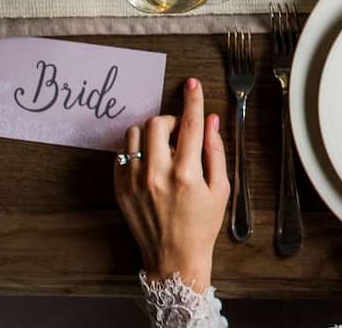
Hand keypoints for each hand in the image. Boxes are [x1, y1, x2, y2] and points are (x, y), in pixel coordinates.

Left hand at [115, 77, 228, 290]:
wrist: (173, 256)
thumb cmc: (202, 224)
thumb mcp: (221, 188)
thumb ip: (215, 151)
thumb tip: (210, 120)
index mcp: (187, 173)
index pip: (190, 124)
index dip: (192, 100)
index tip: (191, 84)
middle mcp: (157, 174)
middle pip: (157, 123)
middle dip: (171, 121)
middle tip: (181, 134)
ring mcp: (134, 181)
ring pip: (135, 134)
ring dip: (151, 133)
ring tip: (164, 148)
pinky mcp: (120, 188)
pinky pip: (122, 153)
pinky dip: (137, 149)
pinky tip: (150, 161)